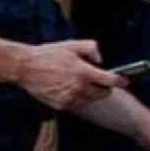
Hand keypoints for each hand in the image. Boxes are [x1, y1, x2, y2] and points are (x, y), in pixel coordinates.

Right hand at [14, 40, 128, 110]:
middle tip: (101, 80)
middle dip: (105, 88)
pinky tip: (70, 87)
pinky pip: (77, 103)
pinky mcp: (61, 105)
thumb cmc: (49, 54)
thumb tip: (101, 60)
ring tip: (81, 82)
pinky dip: (78, 97)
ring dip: (91, 93)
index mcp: (82, 72)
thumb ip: (91, 48)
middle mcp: (78, 88)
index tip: (124, 80)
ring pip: (90, 99)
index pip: (109, 81)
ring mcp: (69, 98)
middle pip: (102, 94)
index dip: (120, 81)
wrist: (25, 67)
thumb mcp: (71, 45)